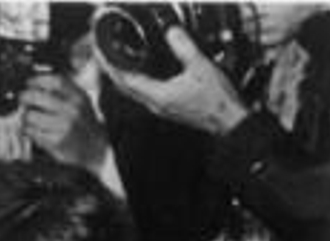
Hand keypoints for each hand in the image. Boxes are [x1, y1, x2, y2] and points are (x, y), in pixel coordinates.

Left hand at [19, 72, 109, 170]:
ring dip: (25, 117)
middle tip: (22, 99)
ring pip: (30, 116)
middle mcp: (72, 110)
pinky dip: (28, 130)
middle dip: (24, 97)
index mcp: (78, 97)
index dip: (38, 79)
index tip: (29, 82)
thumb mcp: (81, 101)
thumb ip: (64, 90)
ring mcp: (64, 126)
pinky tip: (33, 130)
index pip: (56, 81)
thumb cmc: (83, 122)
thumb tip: (38, 82)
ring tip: (29, 118)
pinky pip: (31, 132)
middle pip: (37, 97)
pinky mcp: (55, 142)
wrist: (95, 148)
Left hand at [97, 25, 248, 135]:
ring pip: (131, 91)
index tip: (101, 52)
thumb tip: (171, 31)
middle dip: (111, 69)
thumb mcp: (201, 67)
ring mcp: (158, 107)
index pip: (125, 79)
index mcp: (157, 96)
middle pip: (123, 86)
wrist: (228, 121)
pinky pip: (142, 93)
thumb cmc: (217, 99)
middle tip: (102, 53)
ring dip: (121, 76)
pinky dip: (134, 81)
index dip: (111, 64)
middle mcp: (153, 104)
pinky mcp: (166, 107)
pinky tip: (138, 72)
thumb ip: (184, 48)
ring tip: (114, 60)